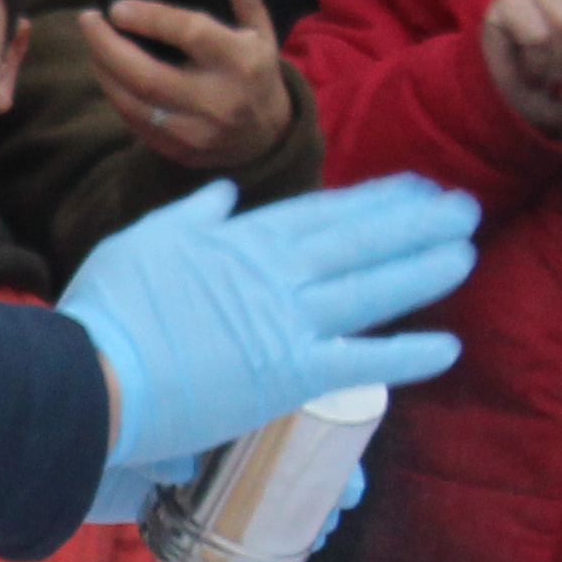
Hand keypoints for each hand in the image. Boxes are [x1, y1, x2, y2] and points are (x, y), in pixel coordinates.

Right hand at [57, 173, 479, 478]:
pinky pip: (362, 361)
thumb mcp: (144, 241)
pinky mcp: (290, 373)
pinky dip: (408, 355)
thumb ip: (192, 216)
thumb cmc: (108, 310)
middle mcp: (277, 274)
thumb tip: (224, 194)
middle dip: (415, 223)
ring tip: (467, 250)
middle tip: (461, 209)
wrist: (93, 372)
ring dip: (424, 268)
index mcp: (243, 240)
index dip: (374, 200)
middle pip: (360, 241)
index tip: (412, 188)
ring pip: (373, 288)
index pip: (323, 213)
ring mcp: (289, 322)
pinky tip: (449, 348)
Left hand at [80, 0, 294, 176]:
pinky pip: (135, 124)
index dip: (150, 18)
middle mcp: (217, 99)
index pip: (189, 34)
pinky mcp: (179, 151)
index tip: (116, 6)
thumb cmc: (256, 70)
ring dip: (105, 72)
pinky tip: (109, 74)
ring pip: (134, 104)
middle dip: (108, 48)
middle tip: (88, 20)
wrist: (267, 136)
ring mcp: (196, 131)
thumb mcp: (258, 28)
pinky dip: (117, 96)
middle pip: (148, 76)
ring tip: (94, 45)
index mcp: (239, 61)